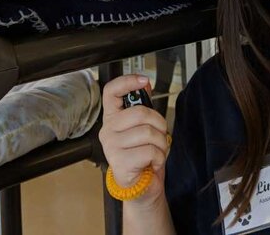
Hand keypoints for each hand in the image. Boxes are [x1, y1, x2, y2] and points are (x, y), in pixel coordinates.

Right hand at [99, 74, 169, 205]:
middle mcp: (108, 131)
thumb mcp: (143, 128)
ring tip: (156, 151)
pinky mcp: (120, 163)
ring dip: (161, 143)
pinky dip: (159, 157)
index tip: (143, 80)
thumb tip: (144, 84)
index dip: (127, 81)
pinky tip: (152, 162)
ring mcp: (112, 147)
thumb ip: (142, 106)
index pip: (111, 91)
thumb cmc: (142, 157)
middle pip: (140, 112)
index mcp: (112, 119)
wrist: (141, 188)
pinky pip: (149, 151)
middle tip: (160, 135)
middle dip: (159, 124)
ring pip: (148, 133)